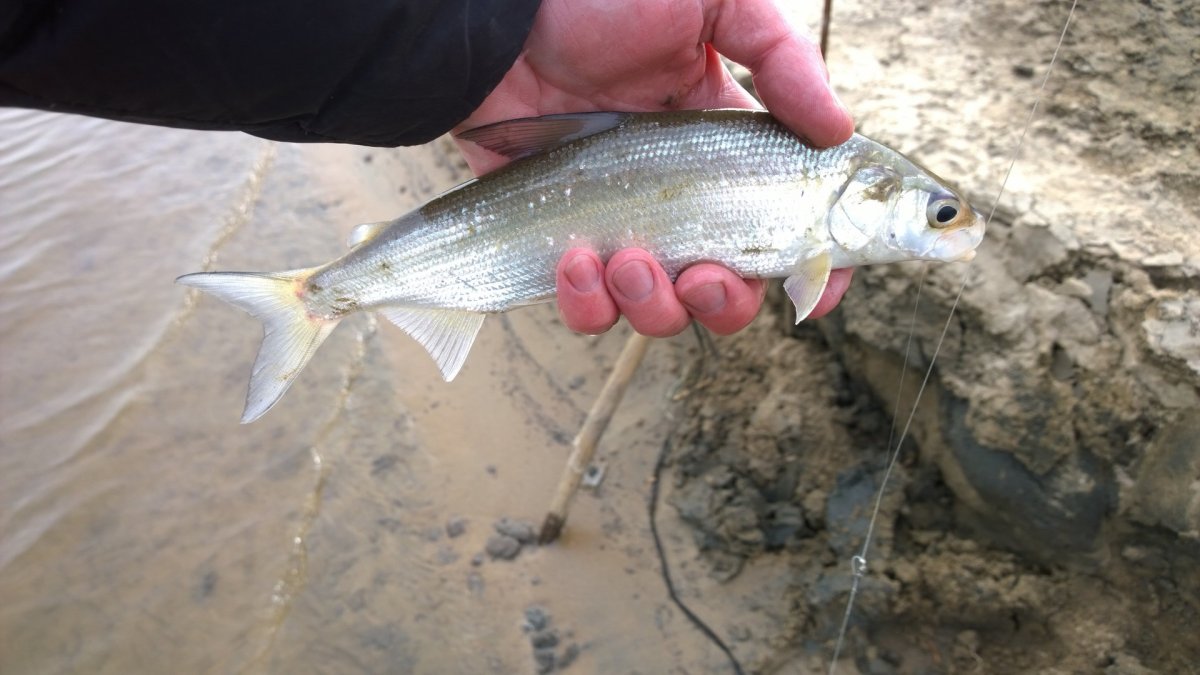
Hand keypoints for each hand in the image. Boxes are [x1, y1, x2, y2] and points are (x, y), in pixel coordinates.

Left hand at [454, 0, 854, 335]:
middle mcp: (676, 198)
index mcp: (723, 150)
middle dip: (724, 302)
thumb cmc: (599, 0)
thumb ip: (782, 60)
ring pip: (659, 310)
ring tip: (628, 260)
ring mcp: (617, 224)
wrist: (497, 20)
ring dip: (655, 306)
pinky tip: (576, 259)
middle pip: (725, 290)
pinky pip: (586, 308)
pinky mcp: (558, 242)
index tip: (817, 289)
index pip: (782, 224)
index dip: (810, 267)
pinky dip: (588, 304)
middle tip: (704, 276)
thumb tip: (839, 133)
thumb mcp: (712, 1)